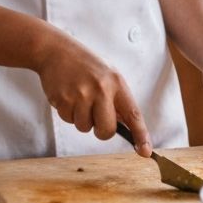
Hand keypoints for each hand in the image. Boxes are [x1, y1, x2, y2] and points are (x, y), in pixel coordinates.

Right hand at [32, 32, 152, 155]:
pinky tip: (67, 95)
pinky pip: (68, 120)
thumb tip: (126, 125)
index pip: (133, 114)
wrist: (56, 51)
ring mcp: (81, 94)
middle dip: (101, 130)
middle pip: (106, 130)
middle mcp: (101, 89)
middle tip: (95, 115)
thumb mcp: (107, 75)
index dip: (141, 135)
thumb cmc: (85, 65)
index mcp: (116, 83)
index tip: (145, 151)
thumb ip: (117, 99)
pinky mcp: (64, 99)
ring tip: (78, 97)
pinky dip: (67, 113)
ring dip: (81, 118)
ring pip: (85, 127)